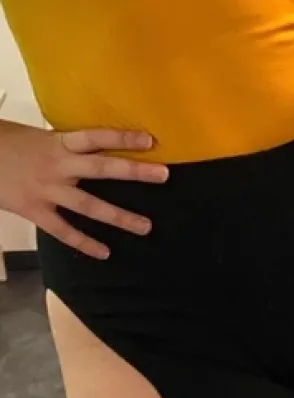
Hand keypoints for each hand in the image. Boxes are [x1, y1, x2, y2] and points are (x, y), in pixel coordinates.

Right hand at [0, 121, 168, 258]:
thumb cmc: (6, 143)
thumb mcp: (37, 136)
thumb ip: (63, 146)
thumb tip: (89, 148)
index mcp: (57, 142)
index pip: (96, 137)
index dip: (123, 137)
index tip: (150, 139)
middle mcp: (58, 166)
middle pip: (102, 168)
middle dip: (134, 171)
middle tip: (163, 175)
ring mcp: (48, 191)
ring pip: (90, 206)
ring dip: (120, 217)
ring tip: (145, 227)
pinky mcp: (36, 212)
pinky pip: (65, 231)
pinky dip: (85, 243)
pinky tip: (105, 253)